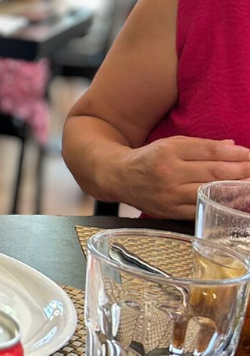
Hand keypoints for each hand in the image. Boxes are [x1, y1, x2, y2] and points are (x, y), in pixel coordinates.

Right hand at [122, 138, 249, 218]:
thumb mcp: (170, 144)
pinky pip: (199, 209)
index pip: (209, 151)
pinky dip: (218, 205)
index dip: (235, 154)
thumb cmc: (148, 158)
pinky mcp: (169, 212)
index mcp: (169, 151)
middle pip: (213, 172)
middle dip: (241, 171)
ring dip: (235, 190)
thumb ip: (201, 145)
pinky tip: (232, 202)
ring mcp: (169, 194)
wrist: (118, 177)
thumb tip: (232, 145)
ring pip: (209, 192)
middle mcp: (168, 172)